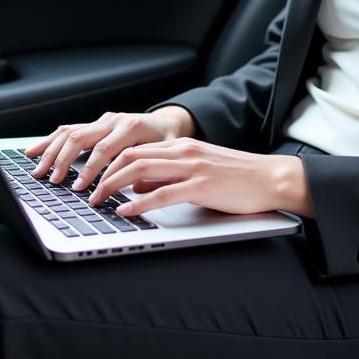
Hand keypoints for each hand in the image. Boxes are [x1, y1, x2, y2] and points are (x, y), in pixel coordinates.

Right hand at [24, 107, 194, 186]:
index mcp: (132, 127)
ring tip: (40, 172)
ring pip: (71, 132)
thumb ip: (153, 168)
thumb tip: (136, 189)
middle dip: (65, 161)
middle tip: (55, 181)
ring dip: (53, 152)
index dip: (92, 170)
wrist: (169, 122)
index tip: (82, 189)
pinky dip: (50, 141)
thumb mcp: (167, 154)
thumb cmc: (168, 141)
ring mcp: (103, 120)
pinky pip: (68, 130)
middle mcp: (114, 120)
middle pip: (82, 137)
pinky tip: (34, 152)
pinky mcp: (95, 123)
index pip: (106, 149)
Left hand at [85, 137, 314, 218]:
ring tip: (98, 202)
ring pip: (141, 171)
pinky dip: (139, 203)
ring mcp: (193, 167)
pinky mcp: (202, 187)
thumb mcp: (198, 171)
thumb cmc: (237, 178)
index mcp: (183, 146)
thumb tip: (136, 188)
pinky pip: (162, 194)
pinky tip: (126, 211)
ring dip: (113, 187)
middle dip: (103, 174)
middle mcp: (184, 152)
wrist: (271, 178)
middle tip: (87, 192)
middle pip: (132, 157)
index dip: (109, 164)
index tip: (93, 179)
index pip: (136, 149)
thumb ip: (168, 176)